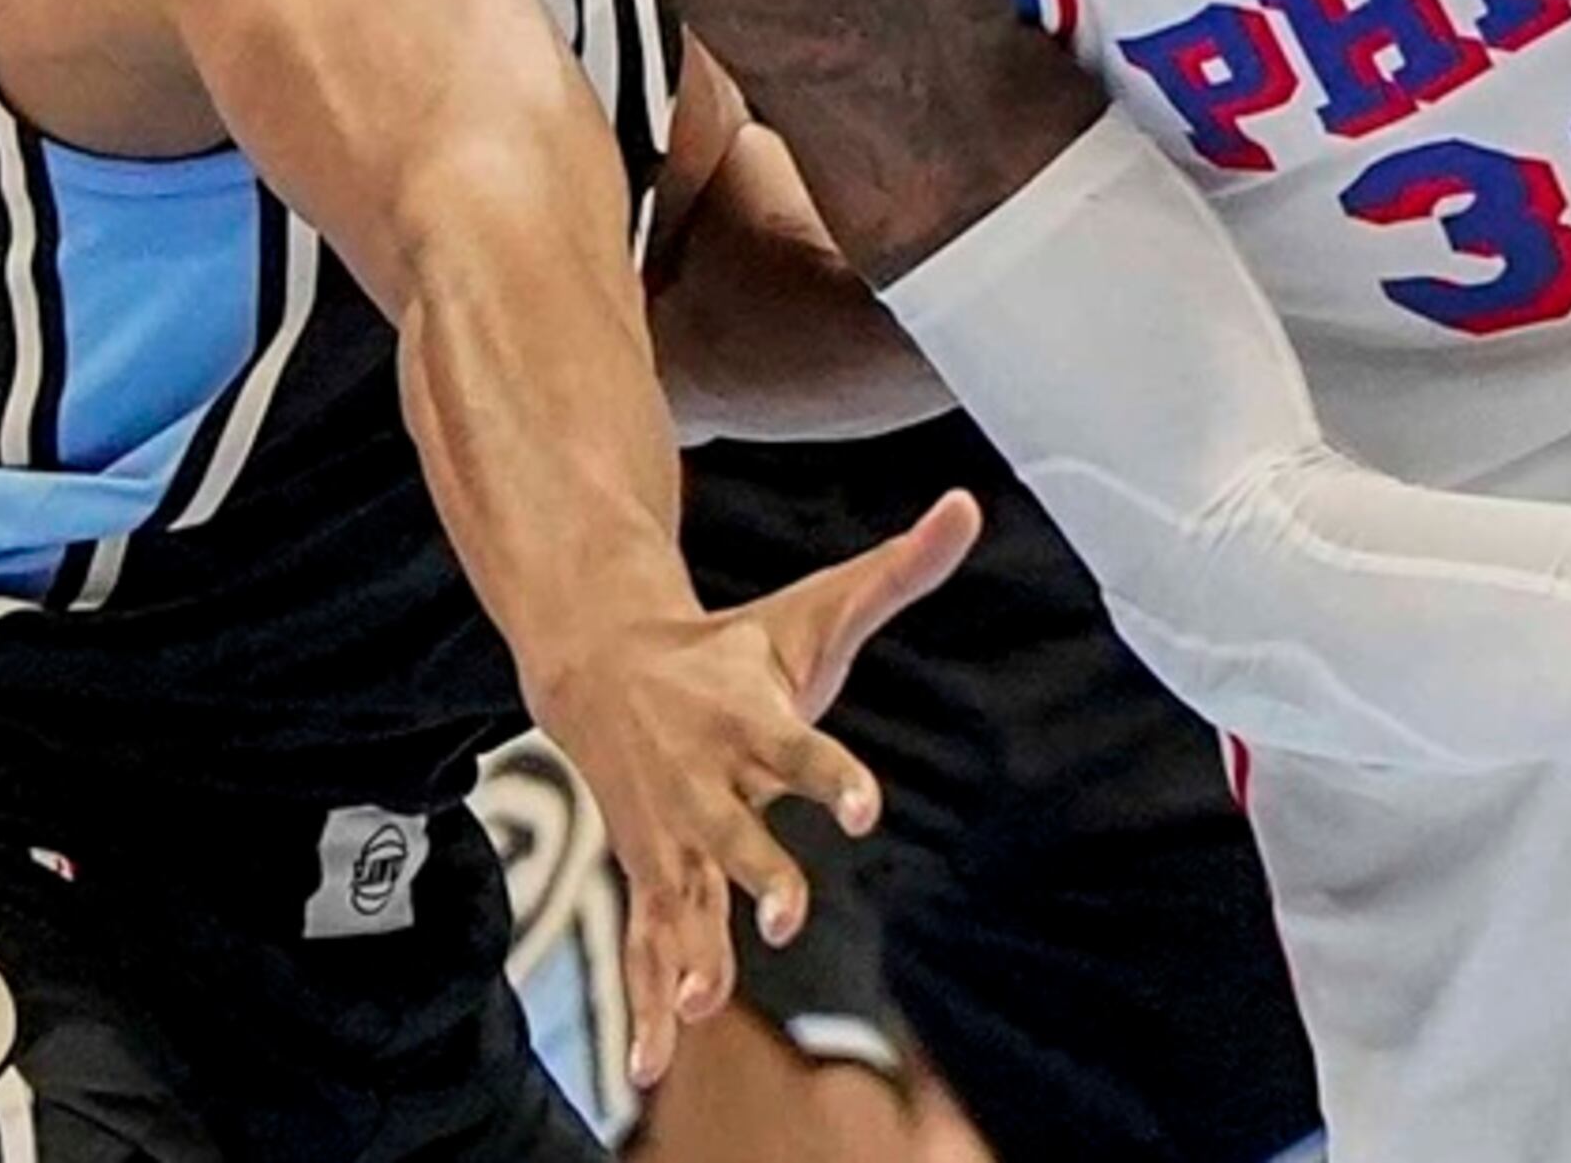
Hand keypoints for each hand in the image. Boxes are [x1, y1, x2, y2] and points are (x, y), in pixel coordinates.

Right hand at [548, 489, 978, 1087]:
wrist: (602, 668)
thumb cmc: (728, 649)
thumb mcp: (811, 608)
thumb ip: (896, 570)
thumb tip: (968, 504)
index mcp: (749, 717)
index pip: (800, 747)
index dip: (833, 774)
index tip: (867, 803)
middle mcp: (707, 781)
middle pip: (733, 832)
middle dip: (756, 871)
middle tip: (786, 913)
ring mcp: (669, 833)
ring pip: (680, 899)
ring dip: (690, 949)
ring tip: (704, 1004)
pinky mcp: (647, 871)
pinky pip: (646, 942)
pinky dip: (645, 1001)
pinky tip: (649, 1065)